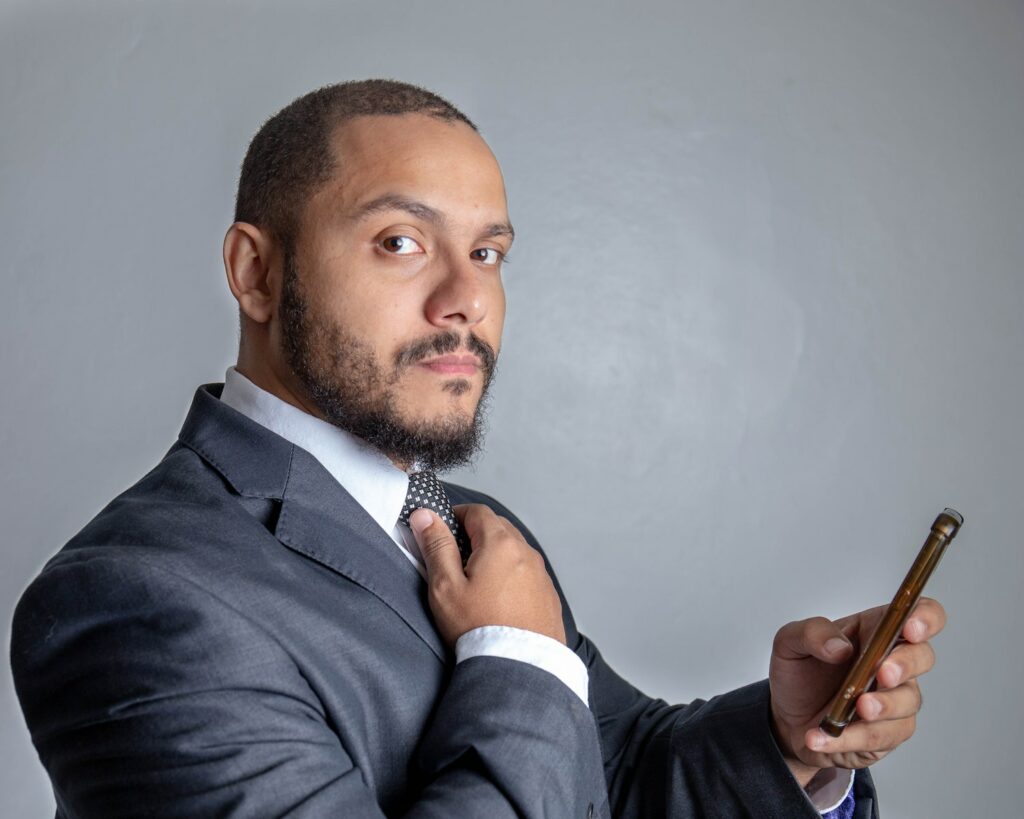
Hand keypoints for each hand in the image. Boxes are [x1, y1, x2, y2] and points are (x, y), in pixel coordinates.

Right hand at [409, 504, 566, 649]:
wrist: (519, 668)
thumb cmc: (479, 629)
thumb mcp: (446, 586)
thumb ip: (436, 546)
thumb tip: (425, 516)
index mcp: (500, 544)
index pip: (477, 511)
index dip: (457, 515)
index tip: (442, 529)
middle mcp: (526, 553)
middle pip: (498, 528)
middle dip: (475, 534)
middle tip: (454, 556)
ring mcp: (540, 574)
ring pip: (514, 550)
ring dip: (494, 555)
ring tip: (475, 582)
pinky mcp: (547, 595)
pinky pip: (526, 573)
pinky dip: (511, 575)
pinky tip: (497, 599)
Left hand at [768, 598, 945, 783]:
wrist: (788, 720)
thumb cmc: (799, 675)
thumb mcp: (789, 644)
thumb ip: (811, 633)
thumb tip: (841, 647)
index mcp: (875, 630)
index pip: (917, 613)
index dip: (924, 618)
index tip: (910, 629)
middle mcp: (892, 661)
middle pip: (922, 656)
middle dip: (906, 664)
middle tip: (882, 674)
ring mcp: (895, 699)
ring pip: (908, 701)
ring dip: (884, 706)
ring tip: (857, 708)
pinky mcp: (888, 733)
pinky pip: (880, 736)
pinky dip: (849, 737)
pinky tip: (822, 735)